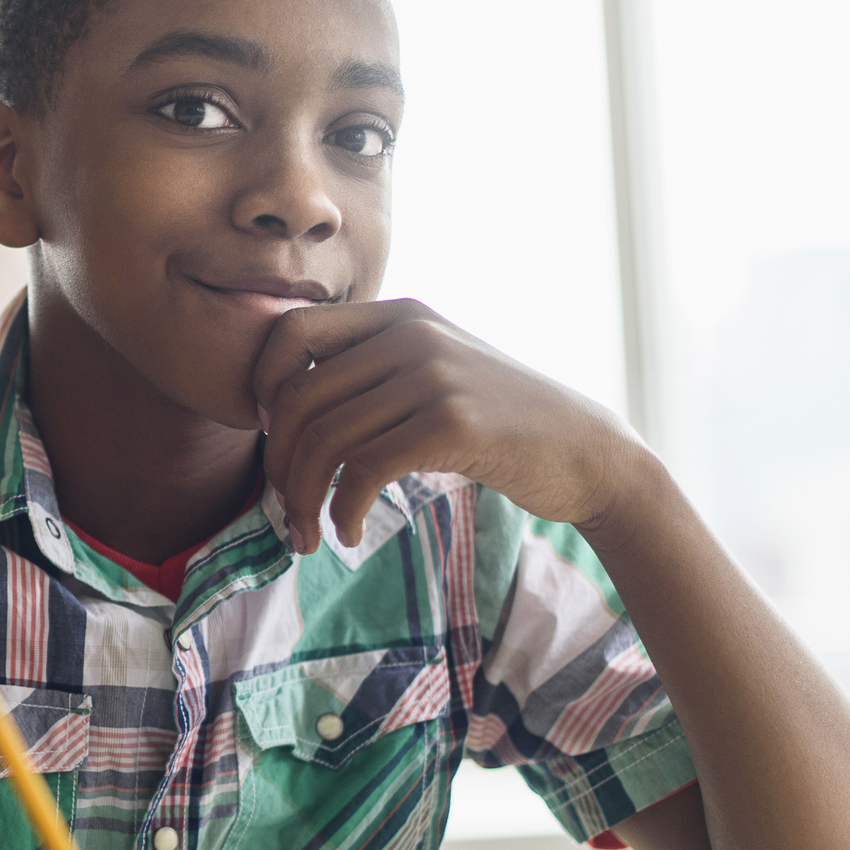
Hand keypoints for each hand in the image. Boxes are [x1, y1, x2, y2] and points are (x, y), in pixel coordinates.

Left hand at [252, 301, 648, 552]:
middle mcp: (410, 333)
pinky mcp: (452, 423)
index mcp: (398, 315)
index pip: (289, 331)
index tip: (272, 437)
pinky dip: (342, 511)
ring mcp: (432, 375)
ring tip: (308, 534)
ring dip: (303, 499)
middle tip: (286, 508)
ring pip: (323, 439)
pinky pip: (362, 470)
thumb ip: (371, 373)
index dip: (261, 387)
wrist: (587, 453)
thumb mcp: (433, 375)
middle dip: (277, 464)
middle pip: (296, 397)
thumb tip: (276, 408)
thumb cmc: (499, 426)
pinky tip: (348, 533)